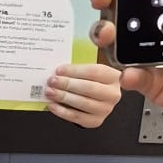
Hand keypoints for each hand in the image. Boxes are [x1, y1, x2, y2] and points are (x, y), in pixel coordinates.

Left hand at [43, 0, 120, 126]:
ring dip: (62, 97)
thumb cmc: (91, 77)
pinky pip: (77, 118)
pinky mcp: (96, 121)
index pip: (94, 72)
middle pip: (88, 88)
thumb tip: (61, 40)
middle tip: (51, 79)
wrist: (100, 97)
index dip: (74, 71)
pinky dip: (63, 111)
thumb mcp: (91, 62)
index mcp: (114, 74)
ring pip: (82, 103)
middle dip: (66, 84)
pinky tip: (53, 104)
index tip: (59, 68)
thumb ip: (83, 56)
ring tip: (49, 90)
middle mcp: (113, 92)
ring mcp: (106, 108)